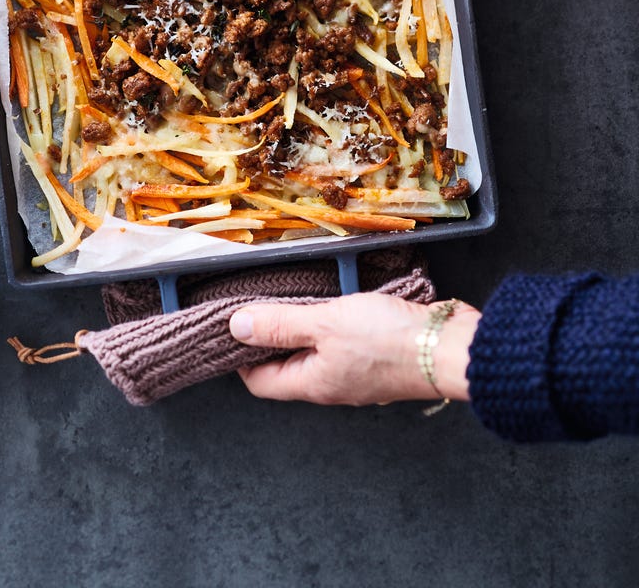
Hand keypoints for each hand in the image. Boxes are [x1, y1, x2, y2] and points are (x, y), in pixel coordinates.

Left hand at [229, 293, 480, 405]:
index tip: (237, 327)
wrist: (447, 347)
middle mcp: (332, 385)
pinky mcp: (376, 360)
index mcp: (312, 383)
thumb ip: (281, 324)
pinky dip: (331, 327)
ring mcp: (356, 375)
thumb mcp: (324, 323)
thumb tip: (237, 327)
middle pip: (286, 368)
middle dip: (271, 340)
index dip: (242, 358)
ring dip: (302, 330)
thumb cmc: (388, 340)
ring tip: (296, 299)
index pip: (260, 383)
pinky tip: (334, 304)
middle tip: (263, 307)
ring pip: (315, 355)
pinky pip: (341, 347)